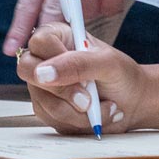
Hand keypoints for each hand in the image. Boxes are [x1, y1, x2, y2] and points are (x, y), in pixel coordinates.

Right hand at [18, 24, 145, 134]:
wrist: (131, 103)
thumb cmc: (122, 76)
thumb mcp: (108, 64)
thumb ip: (78, 64)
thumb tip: (45, 72)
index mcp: (60, 36)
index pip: (39, 41)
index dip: (54, 59)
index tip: (78, 76)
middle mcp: (46, 59)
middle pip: (27, 69)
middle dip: (62, 90)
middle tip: (88, 99)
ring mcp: (43, 85)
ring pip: (43, 101)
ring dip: (77, 112)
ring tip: (101, 106)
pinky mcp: (46, 108)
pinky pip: (51, 119)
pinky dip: (76, 122)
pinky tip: (93, 115)